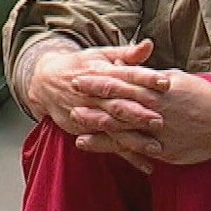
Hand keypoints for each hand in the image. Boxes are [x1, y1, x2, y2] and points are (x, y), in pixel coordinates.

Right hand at [26, 38, 170, 142]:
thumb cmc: (80, 66)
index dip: (145, 78)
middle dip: (138, 113)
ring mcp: (90, 114)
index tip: (165, 81)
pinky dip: (127, 156)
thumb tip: (149, 44)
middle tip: (160, 120)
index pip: (126, 74)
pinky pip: (109, 145)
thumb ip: (127, 53)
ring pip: (114, 128)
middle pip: (119, 104)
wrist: (45, 82)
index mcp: (102, 72)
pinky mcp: (87, 130)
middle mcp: (95, 94)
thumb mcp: (100, 55)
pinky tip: (146, 166)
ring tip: (156, 148)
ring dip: (134, 139)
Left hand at [75, 70, 210, 167]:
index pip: (123, 79)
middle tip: (68, 91)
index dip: (100, 77)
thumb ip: (156, 78)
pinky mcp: (163, 149)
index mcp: (158, 88)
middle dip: (92, 96)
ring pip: (122, 125)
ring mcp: (158, 129)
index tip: (80, 73)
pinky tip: (92, 145)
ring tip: (75, 119)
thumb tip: (140, 70)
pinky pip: (133, 148)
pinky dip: (112, 146)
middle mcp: (155, 107)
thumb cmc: (205, 97)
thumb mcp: (179, 80)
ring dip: (97, 122)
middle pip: (117, 100)